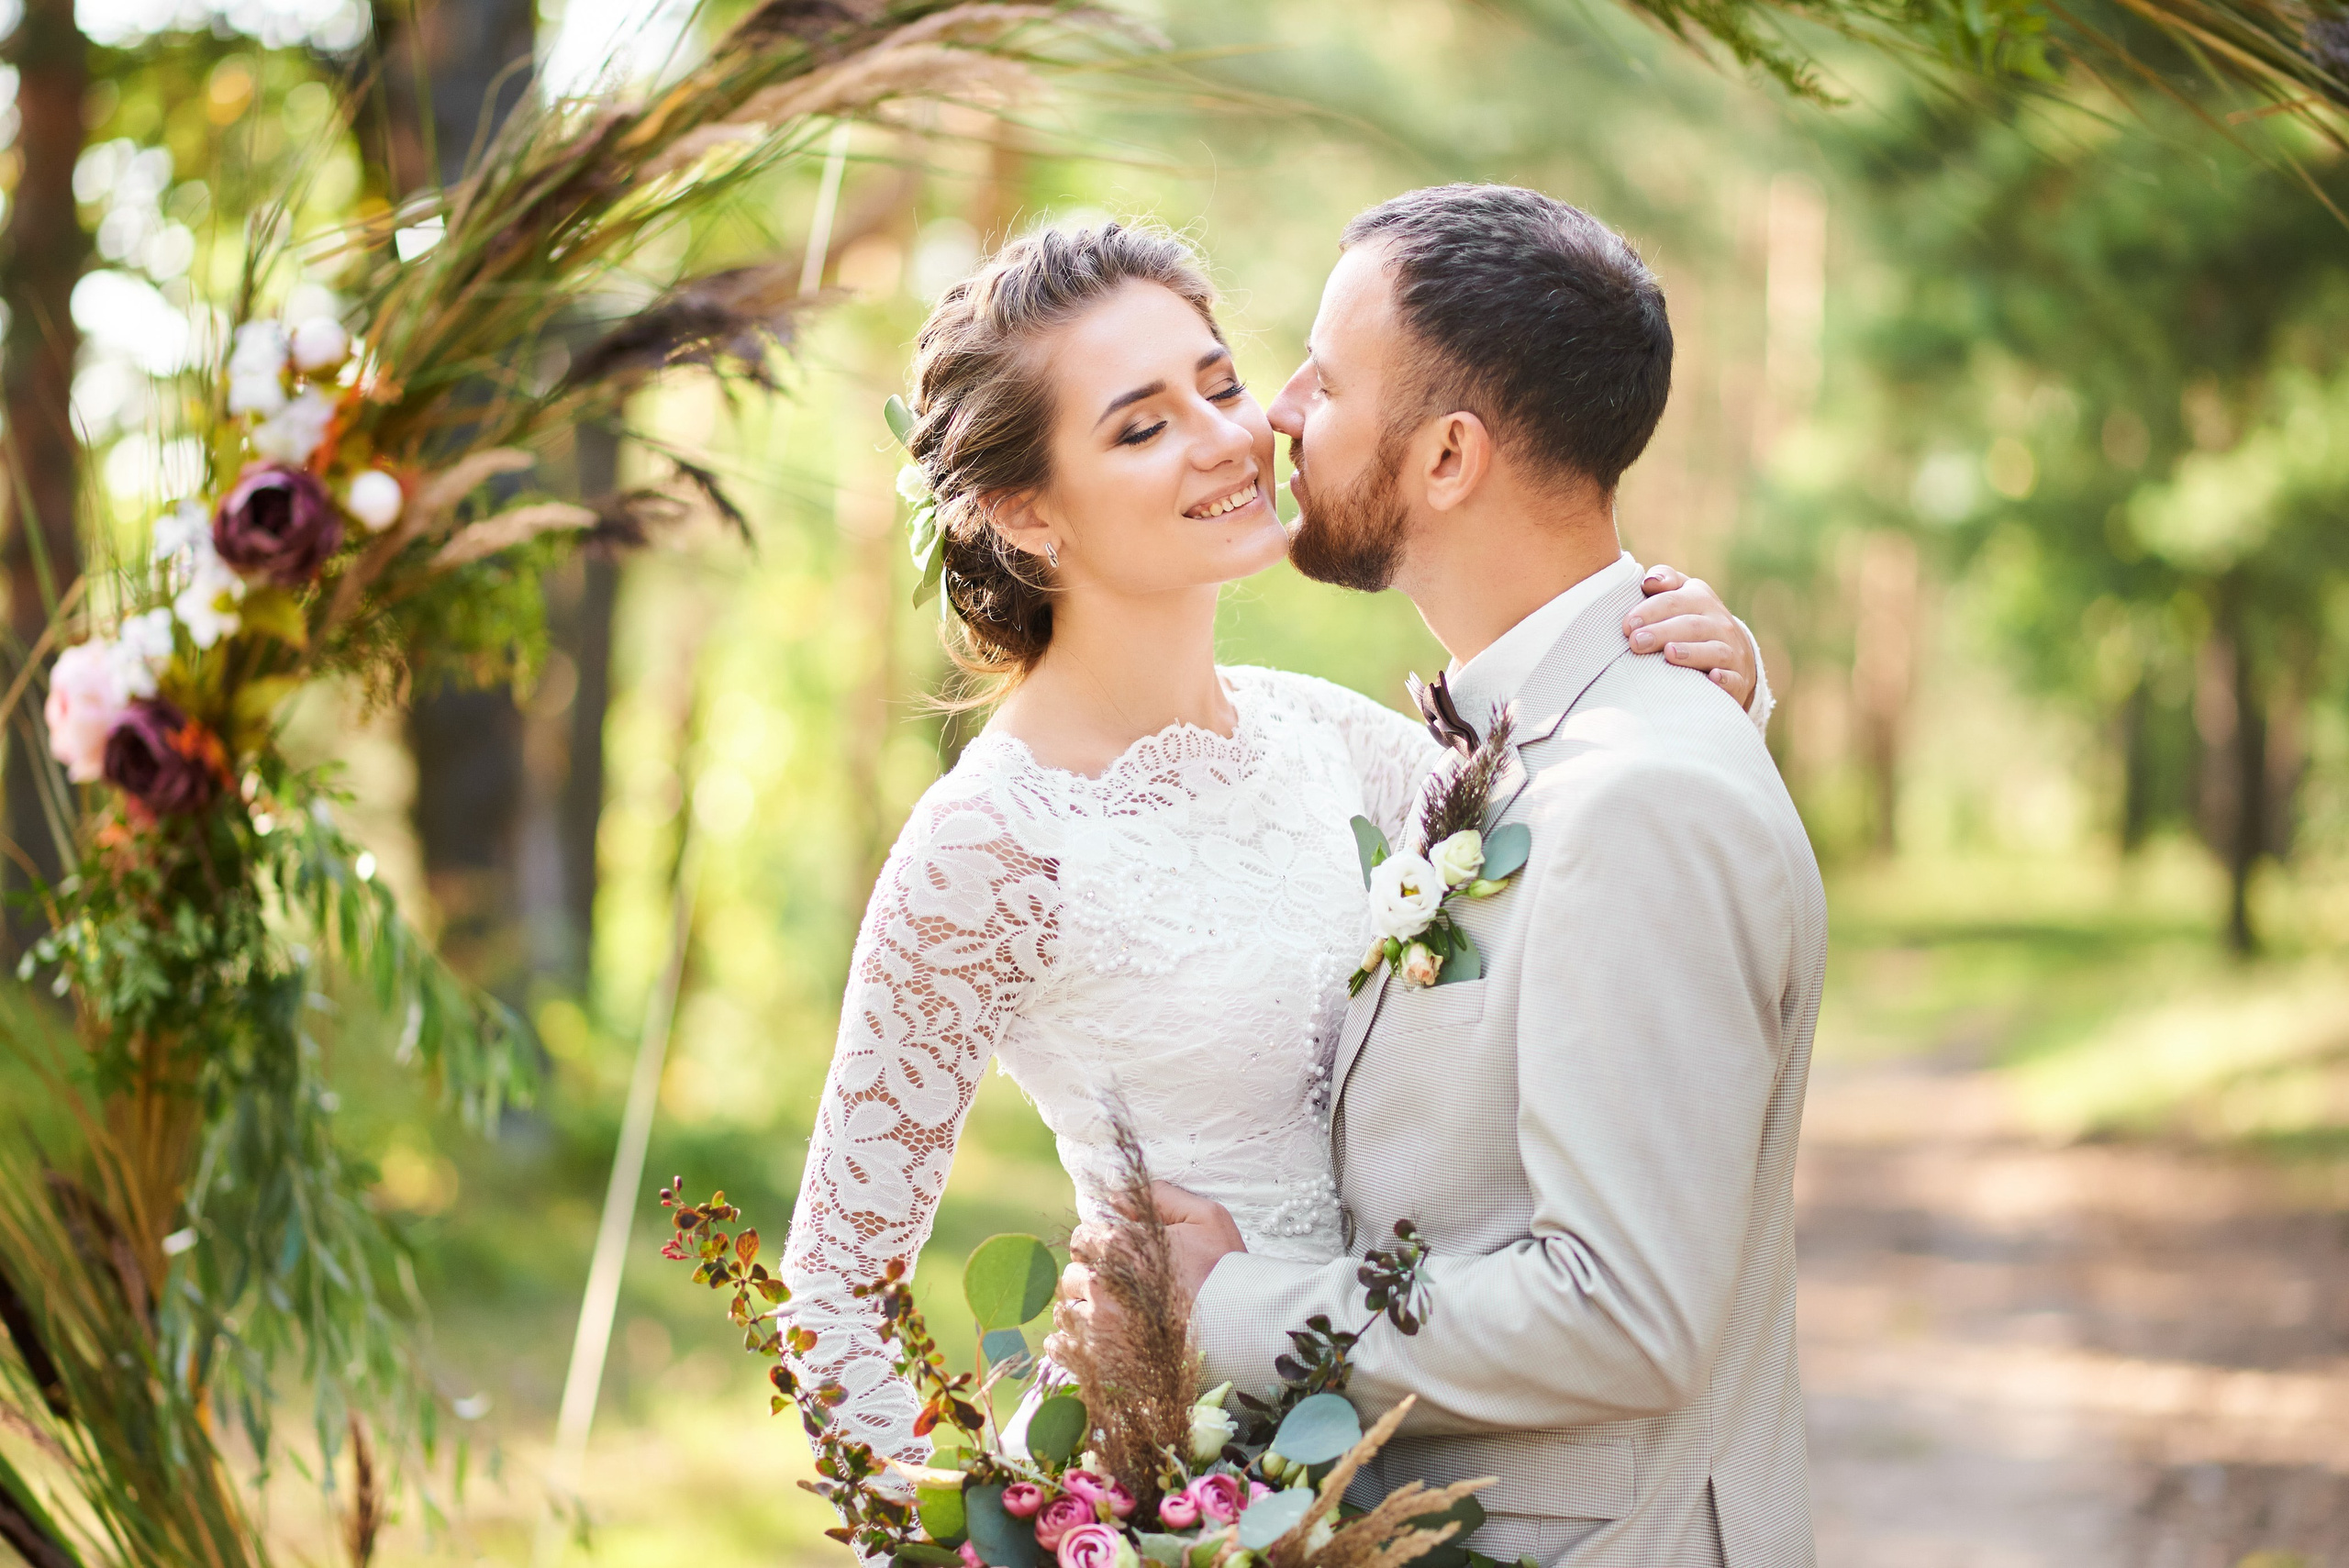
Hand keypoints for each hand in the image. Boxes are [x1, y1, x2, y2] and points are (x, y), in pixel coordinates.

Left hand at [1055, 1183, 1245, 1356]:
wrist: (1240, 1332)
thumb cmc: (1224, 1272)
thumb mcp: (1206, 1218)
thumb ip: (1160, 1197)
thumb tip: (1116, 1194)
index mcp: (1122, 1246)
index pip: (1083, 1238)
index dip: (1099, 1245)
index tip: (1117, 1257)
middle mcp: (1103, 1284)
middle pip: (1073, 1275)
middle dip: (1091, 1278)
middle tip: (1119, 1289)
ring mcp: (1099, 1326)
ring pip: (1067, 1310)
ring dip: (1083, 1311)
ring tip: (1113, 1318)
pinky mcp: (1099, 1360)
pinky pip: (1062, 1347)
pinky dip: (1072, 1342)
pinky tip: (1095, 1341)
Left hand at [1626, 563, 1757, 710]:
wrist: (1735, 650)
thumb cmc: (1692, 618)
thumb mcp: (1683, 593)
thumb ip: (1664, 580)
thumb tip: (1649, 581)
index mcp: (1700, 599)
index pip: (1674, 601)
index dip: (1650, 611)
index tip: (1627, 625)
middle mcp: (1718, 624)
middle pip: (1691, 625)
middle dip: (1662, 632)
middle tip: (1636, 642)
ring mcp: (1730, 651)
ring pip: (1714, 650)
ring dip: (1692, 652)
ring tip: (1669, 653)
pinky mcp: (1738, 678)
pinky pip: (1734, 678)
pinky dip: (1726, 679)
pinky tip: (1713, 678)